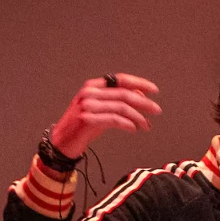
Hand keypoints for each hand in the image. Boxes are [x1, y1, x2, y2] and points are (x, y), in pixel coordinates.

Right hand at [48, 73, 162, 158]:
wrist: (62, 141)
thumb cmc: (83, 126)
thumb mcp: (102, 110)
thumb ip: (118, 102)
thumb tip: (141, 96)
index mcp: (93, 86)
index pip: (120, 79)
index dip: (139, 83)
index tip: (154, 90)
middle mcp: (90, 92)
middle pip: (123, 93)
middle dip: (144, 102)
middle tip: (156, 110)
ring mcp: (87, 105)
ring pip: (121, 107)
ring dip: (138, 117)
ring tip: (147, 125)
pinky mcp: (88, 119)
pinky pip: (114, 119)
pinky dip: (128, 124)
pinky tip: (134, 129)